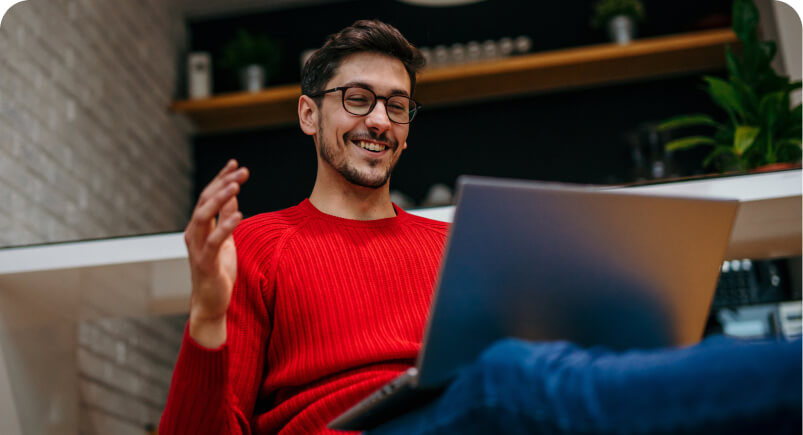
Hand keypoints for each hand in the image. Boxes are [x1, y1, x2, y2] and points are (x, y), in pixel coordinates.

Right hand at [184, 159, 248, 347]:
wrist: (211, 303)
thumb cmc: (218, 272)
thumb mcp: (226, 241)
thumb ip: (225, 219)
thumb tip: (232, 197)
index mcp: (198, 228)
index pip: (207, 196)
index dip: (220, 179)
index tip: (235, 163)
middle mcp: (194, 234)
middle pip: (204, 201)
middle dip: (223, 183)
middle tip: (242, 170)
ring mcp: (197, 248)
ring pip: (204, 216)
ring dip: (220, 198)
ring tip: (236, 185)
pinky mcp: (205, 262)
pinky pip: (214, 241)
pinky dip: (226, 226)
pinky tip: (239, 214)